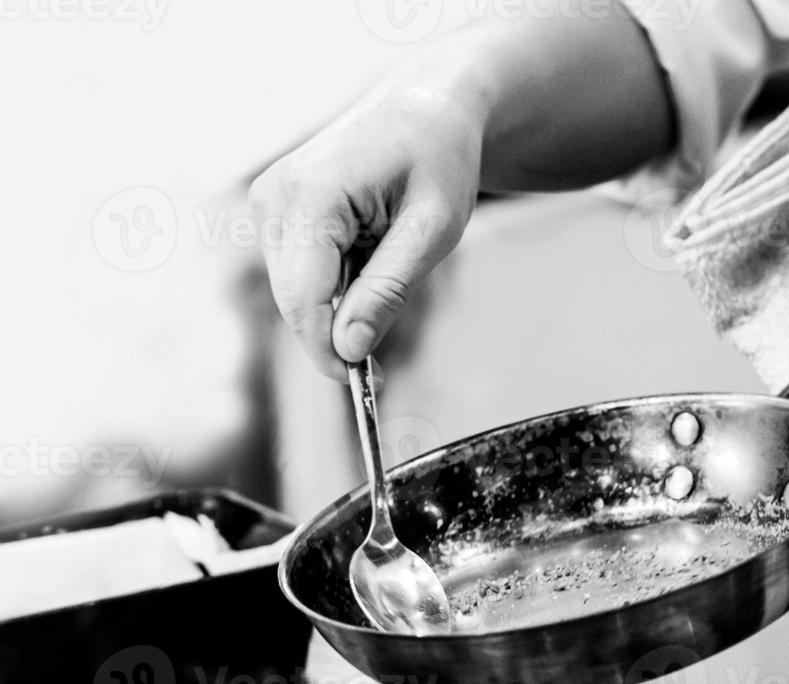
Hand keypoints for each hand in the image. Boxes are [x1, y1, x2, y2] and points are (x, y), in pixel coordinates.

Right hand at [250, 44, 487, 379]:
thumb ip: (388, 290)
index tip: (363, 386)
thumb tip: (349, 349)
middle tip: (382, 364)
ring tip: (389, 266)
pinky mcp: (273, 208)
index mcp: (311, 195)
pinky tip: (369, 256)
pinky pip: (297, 273)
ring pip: (294, 292)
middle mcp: (275, 195)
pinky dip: (333, 285)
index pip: (304, 299)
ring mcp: (267, 200)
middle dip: (335, 335)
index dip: (329, 350)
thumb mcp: (432, 232)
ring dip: (339, 305)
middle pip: (294, 301)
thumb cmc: (439, 161)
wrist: (426, 109)